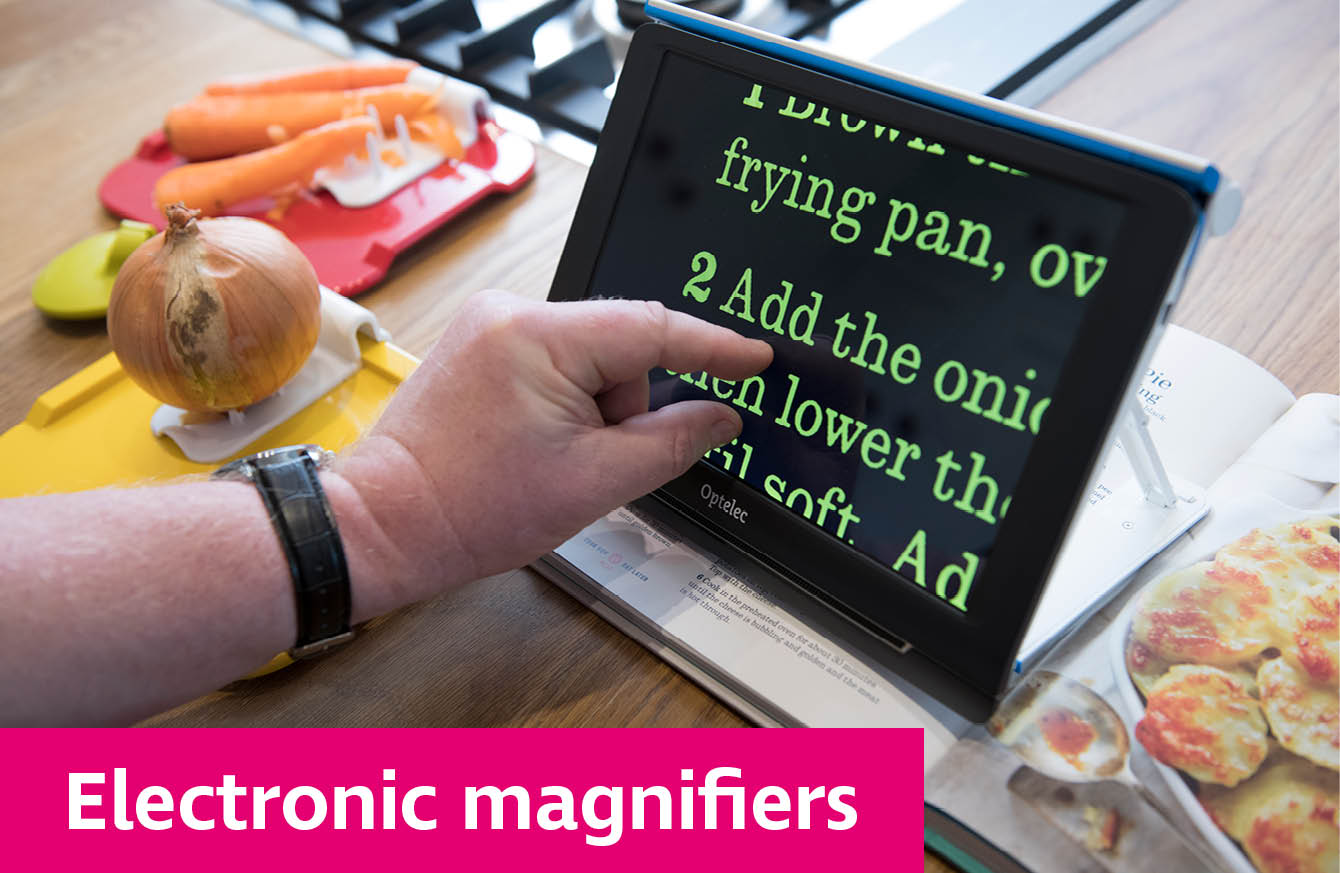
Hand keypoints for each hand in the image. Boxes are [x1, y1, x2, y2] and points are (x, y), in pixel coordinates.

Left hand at [337, 291, 772, 601]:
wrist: (383, 523)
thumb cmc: (470, 510)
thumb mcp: (594, 483)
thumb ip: (671, 442)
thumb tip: (720, 417)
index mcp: (540, 336)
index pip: (653, 328)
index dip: (712, 348)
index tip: (756, 358)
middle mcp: (512, 312)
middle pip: (621, 346)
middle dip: (627, 406)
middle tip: (597, 461)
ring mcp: (491, 324)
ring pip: (591, 357)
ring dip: (596, 409)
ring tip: (551, 462)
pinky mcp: (481, 344)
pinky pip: (557, 361)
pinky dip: (569, 403)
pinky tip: (539, 446)